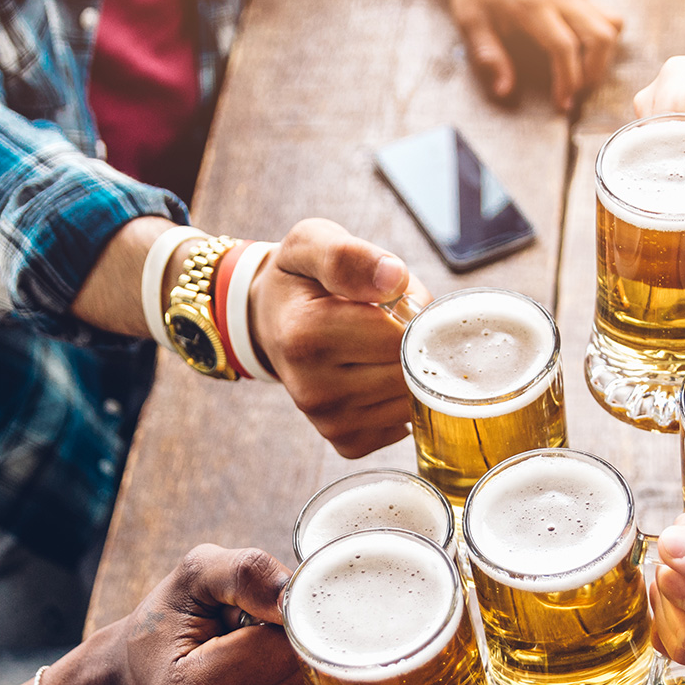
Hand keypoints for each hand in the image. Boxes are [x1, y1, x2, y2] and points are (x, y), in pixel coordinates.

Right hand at [98, 545, 310, 684]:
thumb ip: (246, 573)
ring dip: (304, 674)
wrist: (135, 681)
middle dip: (303, 647)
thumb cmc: (167, 624)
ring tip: (265, 660)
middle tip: (270, 633)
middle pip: (301, 682)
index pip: (280, 651)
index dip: (292, 620)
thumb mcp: (194, 577)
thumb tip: (295, 596)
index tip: (276, 608)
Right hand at [247, 219, 430, 457]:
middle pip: (409, 372)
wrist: (270, 320)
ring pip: (410, 401)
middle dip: (414, 344)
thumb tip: (393, 278)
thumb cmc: (300, 280)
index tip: (395, 301)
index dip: (413, 315)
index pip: (400, 336)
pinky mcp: (343, 440)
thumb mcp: (313, 244)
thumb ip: (350, 256)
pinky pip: (400, 425)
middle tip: (388, 324)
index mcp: (307, 334)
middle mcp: (313, 386)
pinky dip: (398, 401)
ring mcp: (327, 419)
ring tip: (378, 348)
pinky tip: (374, 376)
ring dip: (409, 373)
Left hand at [448, 0, 621, 110]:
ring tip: (585, 77)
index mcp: (531, 6)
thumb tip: (504, 90)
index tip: (563, 103)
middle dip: (595, 73)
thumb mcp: (472, 22)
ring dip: (604, 57)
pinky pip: (607, 15)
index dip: (568, 80)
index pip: (564, 46)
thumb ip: (490, 56)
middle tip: (578, 93)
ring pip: (611, 25)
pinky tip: (588, 54)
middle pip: (600, 36)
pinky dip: (605, 38)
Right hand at [633, 56, 684, 235]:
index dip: (679, 127)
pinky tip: (684, 225)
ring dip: (659, 194)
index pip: (663, 100)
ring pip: (633, 175)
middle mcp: (666, 119)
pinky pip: (647, 209)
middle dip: (665, 163)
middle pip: (637, 139)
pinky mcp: (671, 197)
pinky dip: (660, 220)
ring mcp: (664, 159)